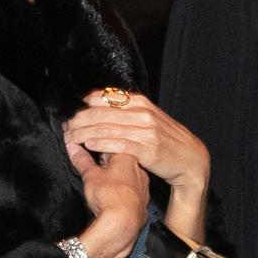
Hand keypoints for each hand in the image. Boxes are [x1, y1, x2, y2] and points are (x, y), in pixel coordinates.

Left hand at [66, 91, 209, 238]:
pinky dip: (101, 143)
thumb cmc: (168, 141)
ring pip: (106, 128)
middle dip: (80, 120)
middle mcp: (142, 113)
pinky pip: (118, 144)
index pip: (106, 97)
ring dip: (84, 133)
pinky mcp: (147, 148)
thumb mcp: (150, 119)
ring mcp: (145, 130)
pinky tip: (88, 145)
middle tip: (66, 127)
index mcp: (141, 103)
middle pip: (102, 112)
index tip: (72, 112)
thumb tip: (102, 105)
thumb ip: (129, 112)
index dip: (85, 104)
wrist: (191, 160)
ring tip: (70, 138)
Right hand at [66, 143, 147, 257]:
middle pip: (122, 162)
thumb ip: (82, 160)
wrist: (122, 225)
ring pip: (129, 178)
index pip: (112, 145)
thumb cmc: (108, 197)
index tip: (88, 154)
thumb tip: (73, 148)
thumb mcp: (90, 175)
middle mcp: (140, 170)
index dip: (98, 148)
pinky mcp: (144, 203)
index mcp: (128, 157)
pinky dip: (124, 195)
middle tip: (93, 173)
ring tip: (103, 188)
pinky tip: (114, 200)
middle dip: (107, 165)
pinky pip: (133, 194)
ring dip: (117, 180)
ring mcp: (144, 188)